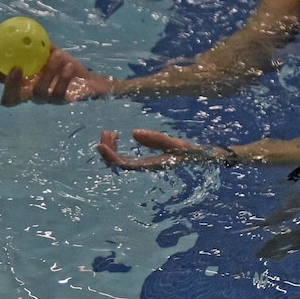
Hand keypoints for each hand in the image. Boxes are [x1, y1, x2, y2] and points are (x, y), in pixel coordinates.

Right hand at [0, 45, 111, 106]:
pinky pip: (59, 93)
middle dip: (9, 85)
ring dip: (47, 74)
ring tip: (57, 56)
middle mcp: (29, 93)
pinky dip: (63, 78)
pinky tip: (68, 66)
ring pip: (38, 93)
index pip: (0, 79)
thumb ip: (38, 43)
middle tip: (16, 68)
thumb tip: (24, 26)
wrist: (90, 80)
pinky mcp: (61, 102)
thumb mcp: (51, 51)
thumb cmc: (66, 66)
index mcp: (23, 81)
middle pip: (10, 99)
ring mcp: (45, 100)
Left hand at [97, 129, 227, 170]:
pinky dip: (116, 147)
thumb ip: (156, 139)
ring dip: (110, 147)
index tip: (99, 145)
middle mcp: (142, 167)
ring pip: (117, 160)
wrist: (200, 158)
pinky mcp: (142, 159)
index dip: (109, 156)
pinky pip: (123, 156)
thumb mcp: (175, 143)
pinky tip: (117, 136)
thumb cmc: (190, 152)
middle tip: (106, 132)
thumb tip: (133, 133)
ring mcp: (141, 164)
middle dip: (107, 149)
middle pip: (116, 163)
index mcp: (148, 165)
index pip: (123, 164)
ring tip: (109, 132)